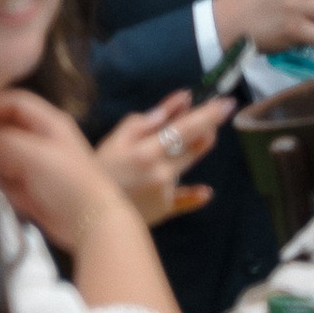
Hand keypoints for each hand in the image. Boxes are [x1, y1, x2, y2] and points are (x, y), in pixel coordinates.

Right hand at [0, 89, 124, 247]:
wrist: (88, 219)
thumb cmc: (67, 180)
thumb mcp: (35, 155)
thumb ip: (3, 143)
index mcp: (49, 124)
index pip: (16, 104)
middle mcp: (41, 140)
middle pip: (7, 129)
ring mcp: (34, 165)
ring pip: (3, 154)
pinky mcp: (29, 187)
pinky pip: (5, 178)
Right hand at [95, 89, 229, 226]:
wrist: (85, 213)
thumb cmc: (98, 169)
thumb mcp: (117, 138)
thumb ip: (150, 118)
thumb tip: (183, 99)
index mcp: (148, 152)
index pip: (187, 128)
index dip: (209, 115)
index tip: (228, 103)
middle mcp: (162, 173)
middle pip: (196, 146)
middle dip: (206, 131)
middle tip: (210, 120)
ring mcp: (165, 193)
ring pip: (186, 166)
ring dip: (186, 154)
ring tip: (173, 148)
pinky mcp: (164, 210)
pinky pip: (184, 199)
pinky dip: (193, 194)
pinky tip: (205, 192)